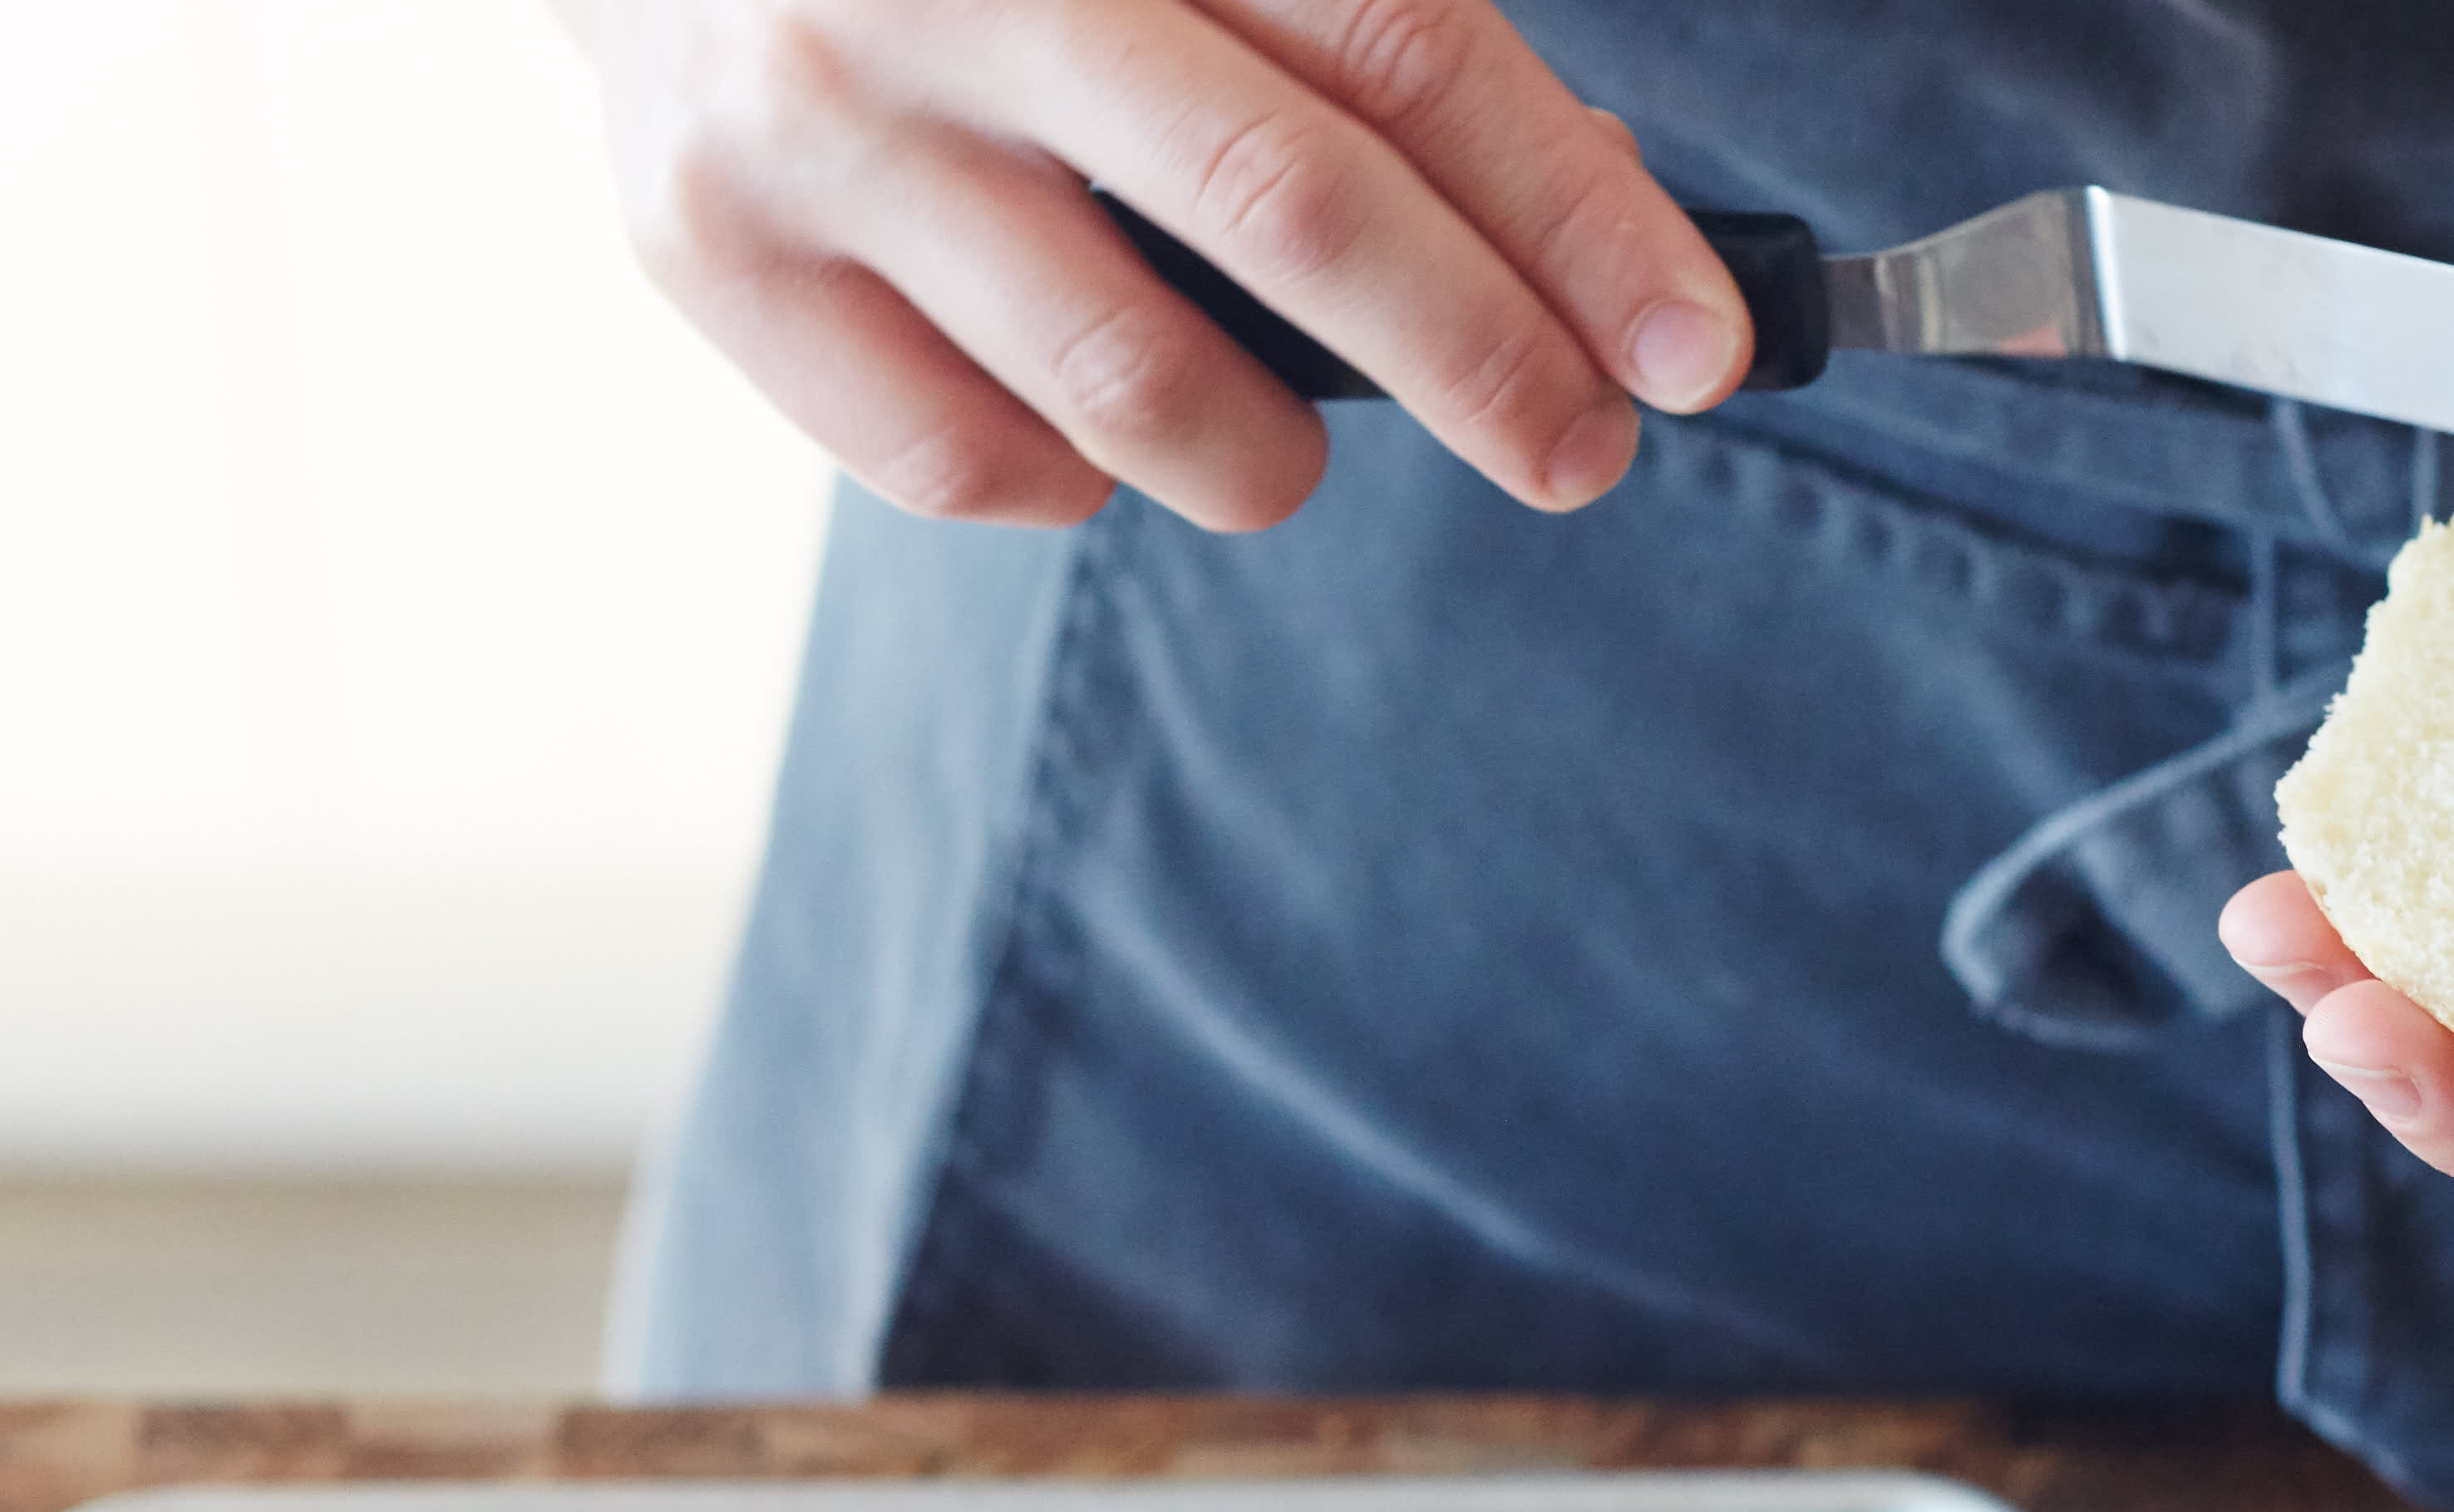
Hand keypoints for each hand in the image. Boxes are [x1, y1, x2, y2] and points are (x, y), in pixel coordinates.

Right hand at [555, 0, 1754, 530]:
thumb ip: (1375, 35)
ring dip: (1275, 458)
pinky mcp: (706, 253)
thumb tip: (1600, 230)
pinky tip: (1089, 410)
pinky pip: (967, 464)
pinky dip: (1076, 476)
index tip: (1697, 346)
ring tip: (1298, 440)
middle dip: (1486, 366)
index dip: (1576, 216)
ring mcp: (809, 124)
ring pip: (1133, 385)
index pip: (1405, 50)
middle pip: (1290, 214)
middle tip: (1581, 451)